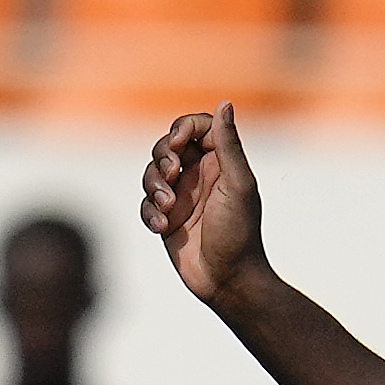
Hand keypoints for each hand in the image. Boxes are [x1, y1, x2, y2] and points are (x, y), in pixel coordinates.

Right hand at [140, 103, 268, 307]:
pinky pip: (145, 204)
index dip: (182, 128)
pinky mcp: (166, 218)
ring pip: (151, 173)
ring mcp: (182, 197)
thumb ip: (229, 144)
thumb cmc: (239, 233)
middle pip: (166, 146)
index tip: (179, 144)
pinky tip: (162, 227)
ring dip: (153, 186)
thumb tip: (226, 103)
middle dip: (162, 157)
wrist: (228, 281)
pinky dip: (149, 212)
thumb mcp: (238, 184)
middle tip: (171, 175)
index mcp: (220, 163)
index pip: (196, 127)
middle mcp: (200, 176)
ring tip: (167, 207)